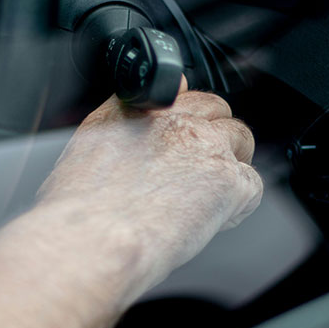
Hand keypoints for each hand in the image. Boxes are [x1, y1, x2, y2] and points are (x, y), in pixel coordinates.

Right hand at [37, 78, 262, 289]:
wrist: (94, 237)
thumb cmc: (77, 211)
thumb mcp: (81, 152)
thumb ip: (116, 133)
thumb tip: (126, 138)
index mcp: (134, 107)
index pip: (179, 90)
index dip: (185, 115)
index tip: (182, 132)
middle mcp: (173, 118)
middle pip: (216, 109)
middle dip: (213, 135)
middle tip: (198, 170)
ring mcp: (205, 145)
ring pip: (240, 139)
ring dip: (231, 164)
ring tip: (210, 195)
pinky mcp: (228, 179)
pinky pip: (251, 185)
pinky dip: (238, 204)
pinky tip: (212, 220)